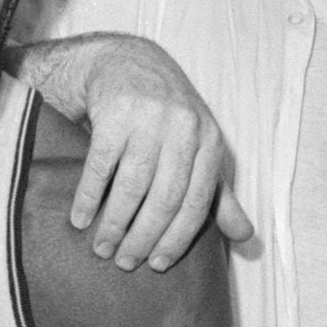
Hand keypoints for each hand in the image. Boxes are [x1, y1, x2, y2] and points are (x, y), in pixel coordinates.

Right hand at [63, 34, 252, 270]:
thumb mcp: (199, 149)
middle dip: (143, 237)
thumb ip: (219, 194)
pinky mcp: (114, 113)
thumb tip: (246, 236)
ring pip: (132, 185)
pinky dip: (88, 196)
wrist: (128, 62)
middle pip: (165, 197)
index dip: (177, 238)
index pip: (197, 202)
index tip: (158, 264)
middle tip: (124, 262)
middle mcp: (183, 128)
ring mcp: (148, 118)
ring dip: (114, 223)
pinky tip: (80, 218)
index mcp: (209, 141)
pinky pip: (100, 165)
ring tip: (101, 248)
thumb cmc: (167, 117)